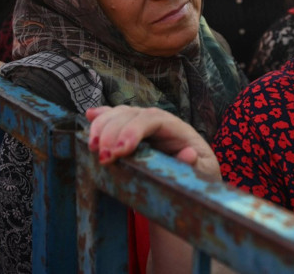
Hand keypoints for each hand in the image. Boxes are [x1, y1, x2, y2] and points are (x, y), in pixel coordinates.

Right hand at [86, 106, 220, 180]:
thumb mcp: (205, 173)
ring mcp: (144, 125)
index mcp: (178, 129)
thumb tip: (188, 154)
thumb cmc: (199, 175)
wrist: (193, 180)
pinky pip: (114, 118)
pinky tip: (89, 116)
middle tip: (103, 157)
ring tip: (93, 148)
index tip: (121, 151)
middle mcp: (159, 122)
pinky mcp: (131, 132)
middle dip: (113, 132)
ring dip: (102, 127)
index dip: (133, 131)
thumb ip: (198, 165)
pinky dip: (101, 117)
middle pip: (131, 114)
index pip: (154, 119)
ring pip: (119, 114)